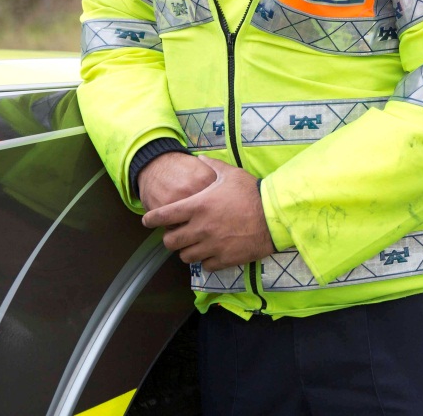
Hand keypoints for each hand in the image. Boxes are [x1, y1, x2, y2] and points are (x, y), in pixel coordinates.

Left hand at [141, 157, 276, 271]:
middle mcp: (200, 228)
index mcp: (197, 206)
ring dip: (187, 250)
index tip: (147, 221)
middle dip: (170, 238)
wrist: (274, 215)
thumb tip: (200, 157)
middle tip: (176, 233)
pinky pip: (205, 266)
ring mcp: (211, 246)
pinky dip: (205, 260)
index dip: (150, 219)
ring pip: (185, 257)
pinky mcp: (224, 259)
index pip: (163, 216)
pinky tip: (212, 252)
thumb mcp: (231, 174)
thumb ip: (212, 166)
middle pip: (170, 242)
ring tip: (194, 244)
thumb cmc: (252, 192)